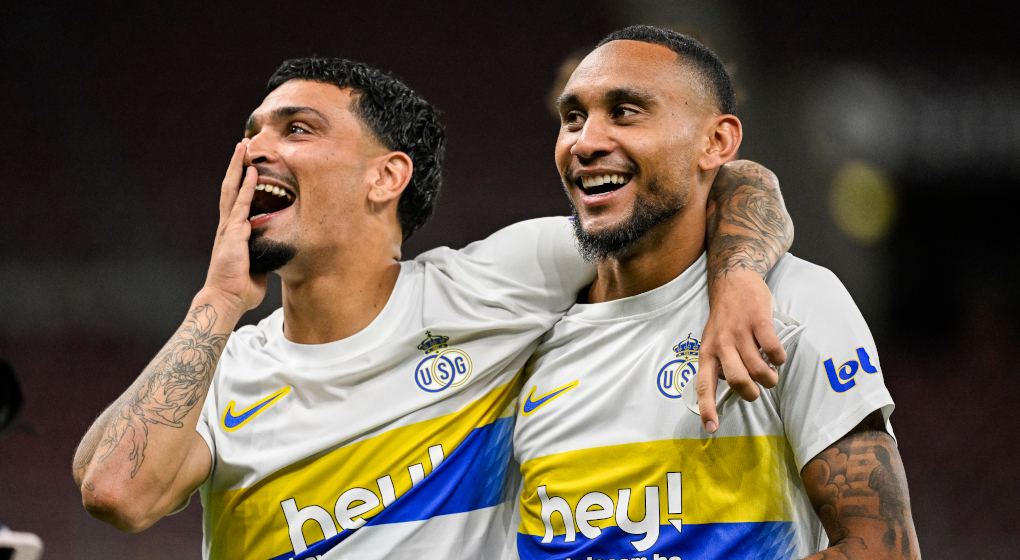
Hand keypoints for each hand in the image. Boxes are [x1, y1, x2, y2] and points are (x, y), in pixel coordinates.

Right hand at [200, 139, 266, 315]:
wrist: (227, 299)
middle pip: (230, 187)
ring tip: (242, 146)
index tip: (246, 162)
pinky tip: (252, 171)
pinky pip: (240, 204)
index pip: (235, 199)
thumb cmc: (241, 287)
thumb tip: (274, 250)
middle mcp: (228, 225)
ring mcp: (229, 227)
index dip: (240, 180)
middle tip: (242, 144)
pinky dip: (246, 186)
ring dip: (238, 166)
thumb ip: (263, 253)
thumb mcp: (256, 265)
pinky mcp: (233, 233)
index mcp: (233, 232)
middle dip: (236, 165)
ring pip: (232, 189)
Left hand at [697, 268, 786, 432]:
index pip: (704, 384)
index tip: (710, 428)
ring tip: (771, 374)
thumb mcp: (713, 340)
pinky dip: (780, 358)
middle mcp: (721, 343)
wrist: (734, 279)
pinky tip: (777, 356)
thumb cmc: (726, 317)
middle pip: (736, 380)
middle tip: (757, 390)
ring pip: (758, 368)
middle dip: (750, 392)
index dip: (707, 408)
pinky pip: (773, 349)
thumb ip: (720, 362)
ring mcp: (740, 331)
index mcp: (707, 351)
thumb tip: (733, 391)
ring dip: (769, 378)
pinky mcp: (758, 320)